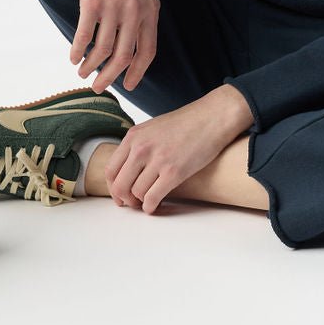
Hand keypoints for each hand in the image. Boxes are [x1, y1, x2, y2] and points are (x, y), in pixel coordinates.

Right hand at [69, 0, 159, 92]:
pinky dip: (77, 50)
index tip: (129, 86)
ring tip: (82, 72)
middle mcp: (135, 11)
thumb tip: (138, 39)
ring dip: (91, 65)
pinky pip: (84, 34)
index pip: (147, 51)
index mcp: (150, 9)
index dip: (138, 72)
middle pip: (123, 56)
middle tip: (99, 87)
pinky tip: (73, 56)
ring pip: (102, 49)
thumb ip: (144, 11)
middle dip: (110, 77)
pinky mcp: (92, 1)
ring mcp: (113, 6)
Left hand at [103, 91, 245, 214]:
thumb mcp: (153, 128)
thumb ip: (139, 145)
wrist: (212, 117)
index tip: (119, 195)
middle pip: (120, 185)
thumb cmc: (187, 123)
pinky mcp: (174, 172)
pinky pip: (152, 198)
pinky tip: (155, 206)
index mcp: (134, 136)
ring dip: (140, 203)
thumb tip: (129, 170)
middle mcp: (141, 148)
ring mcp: (157, 160)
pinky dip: (151, 207)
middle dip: (125, 199)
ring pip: (136, 193)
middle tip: (132, 203)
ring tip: (148, 202)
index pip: (111, 169)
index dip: (113, 188)